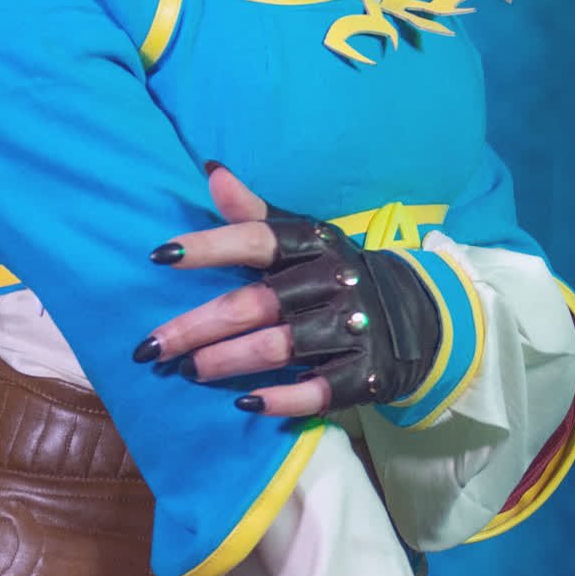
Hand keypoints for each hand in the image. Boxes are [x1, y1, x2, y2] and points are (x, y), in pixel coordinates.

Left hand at [134, 163, 439, 417]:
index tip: (160, 256)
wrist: (420, 315)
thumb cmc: (337, 274)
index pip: (259, 239)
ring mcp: (353, 329)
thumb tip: (211, 171)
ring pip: (280, 346)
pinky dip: (282, 398)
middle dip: (199, 326)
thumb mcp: (304, 237)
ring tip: (190, 370)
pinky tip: (246, 404)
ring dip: (229, 361)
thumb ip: (254, 214)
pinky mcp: (366, 374)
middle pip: (256, 305)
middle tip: (154, 346)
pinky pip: (318, 390)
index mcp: (315, 244)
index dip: (211, 246)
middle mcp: (334, 283)